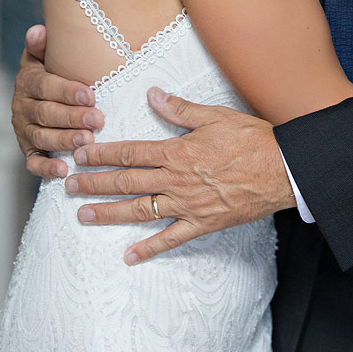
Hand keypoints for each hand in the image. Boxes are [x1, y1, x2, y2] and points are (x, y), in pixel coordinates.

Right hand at [11, 25, 104, 178]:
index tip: (90, 95)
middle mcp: (22, 106)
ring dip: (64, 141)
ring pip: (41, 137)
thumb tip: (38, 30)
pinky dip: (46, 169)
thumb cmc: (52, 71)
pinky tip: (64, 171)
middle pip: (45, 113)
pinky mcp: (27, 150)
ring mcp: (23, 130)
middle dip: (72, 118)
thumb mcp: (45, 55)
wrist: (37, 94)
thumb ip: (42, 45)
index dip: (66, 91)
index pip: (44, 85)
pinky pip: (33, 162)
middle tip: (98, 120)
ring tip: (87, 142)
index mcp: (28, 81)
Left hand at [66, 88, 295, 264]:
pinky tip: (128, 256)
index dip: (103, 154)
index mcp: (178, 151)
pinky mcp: (202, 223)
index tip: (81, 155)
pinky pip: (170, 239)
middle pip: (127, 182)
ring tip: (83, 215)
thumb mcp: (216, 115)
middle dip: (95, 183)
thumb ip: (180, 109)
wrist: (282, 169)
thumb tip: (152, 95)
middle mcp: (177, 180)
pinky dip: (148, 249)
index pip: (131, 152)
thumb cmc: (252, 139)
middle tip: (69, 186)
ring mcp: (187, 205)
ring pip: (140, 211)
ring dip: (109, 213)